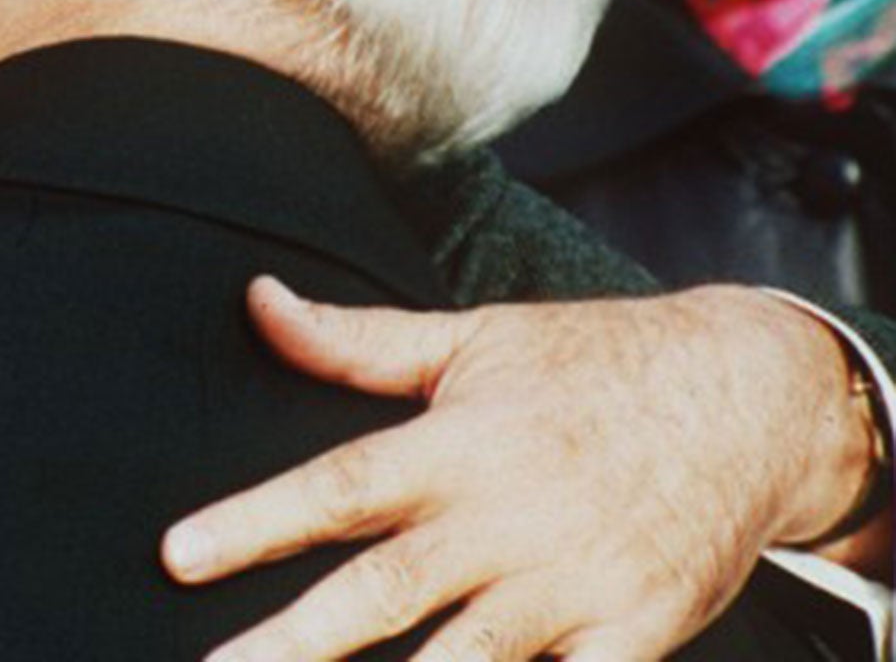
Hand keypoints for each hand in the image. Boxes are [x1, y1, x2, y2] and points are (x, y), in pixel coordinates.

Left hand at [161, 277, 873, 660]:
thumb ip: (356, 341)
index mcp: (457, 446)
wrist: (749, 398)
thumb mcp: (471, 338)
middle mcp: (505, 522)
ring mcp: (571, 587)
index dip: (253, 523)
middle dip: (293, 644)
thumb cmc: (592, 363)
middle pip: (380, 595)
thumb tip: (256, 299)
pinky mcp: (635, 636)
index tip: (176, 555)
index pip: (336, 490)